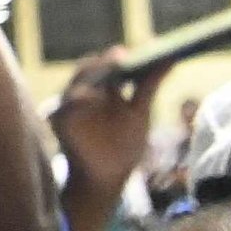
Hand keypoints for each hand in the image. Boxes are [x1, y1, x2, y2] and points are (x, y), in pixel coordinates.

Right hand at [48, 47, 169, 189]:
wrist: (108, 180)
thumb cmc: (123, 147)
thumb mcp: (140, 113)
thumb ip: (149, 85)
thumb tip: (170, 58)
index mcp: (103, 89)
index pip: (108, 66)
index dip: (120, 57)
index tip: (136, 50)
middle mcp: (84, 94)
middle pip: (91, 70)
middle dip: (106, 62)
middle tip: (122, 55)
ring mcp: (70, 107)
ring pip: (78, 83)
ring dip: (92, 75)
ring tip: (110, 68)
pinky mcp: (60, 122)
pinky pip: (66, 106)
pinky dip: (78, 99)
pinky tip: (93, 95)